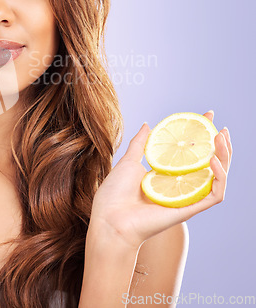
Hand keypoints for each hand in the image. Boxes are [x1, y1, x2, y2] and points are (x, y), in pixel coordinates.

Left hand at [90, 111, 231, 248]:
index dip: (201, 135)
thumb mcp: (128, 161)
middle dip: (219, 145)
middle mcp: (179, 186)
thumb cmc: (115, 194)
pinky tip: (212, 160)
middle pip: (209, 164)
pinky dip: (219, 178)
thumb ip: (140, 144)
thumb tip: (147, 124)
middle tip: (220, 127)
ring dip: (225, 157)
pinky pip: (213, 195)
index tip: (207, 116)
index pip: (191, 153)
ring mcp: (185, 197)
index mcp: (166, 175)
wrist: (109, 218)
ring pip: (218, 178)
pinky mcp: (188, 209)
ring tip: (221, 138)